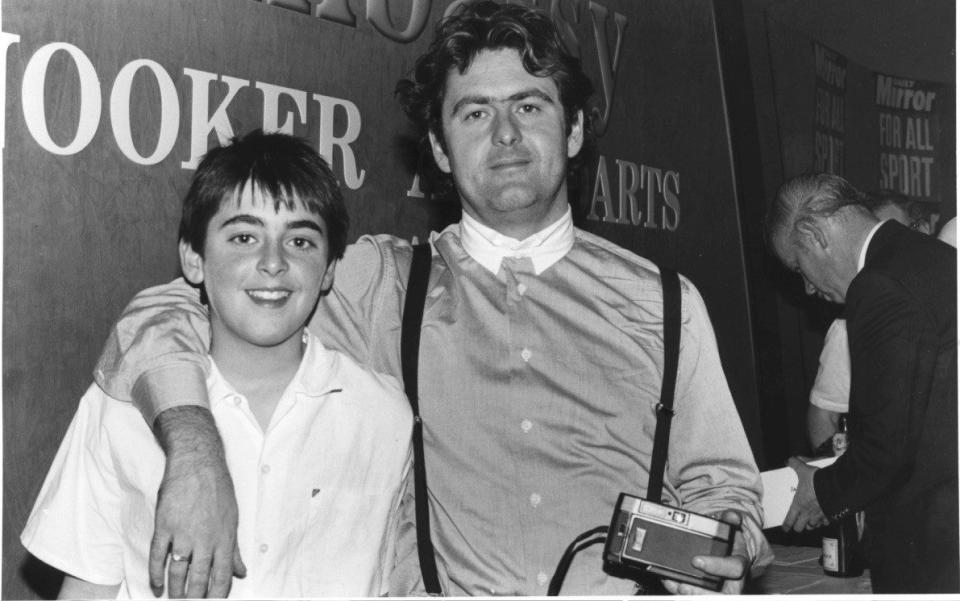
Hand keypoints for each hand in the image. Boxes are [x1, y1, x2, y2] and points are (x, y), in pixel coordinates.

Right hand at [149, 406, 245, 597]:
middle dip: (194, 598)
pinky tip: (156, 586)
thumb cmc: (219, 490)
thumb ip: (234, 550)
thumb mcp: (232, 520)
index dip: (216, 597)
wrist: (198, 464)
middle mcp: (205, 540)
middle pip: (198, 580)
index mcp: (224, 540)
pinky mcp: (164, 526)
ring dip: (175, 590)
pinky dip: (156, 574)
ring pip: (178, 572)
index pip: (222, 578)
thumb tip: (242, 572)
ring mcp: (183, 534)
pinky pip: (157, 556)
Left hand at [661, 510, 749, 594]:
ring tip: (673, 585)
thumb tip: (732, 515)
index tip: (696, 561)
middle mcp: (733, 581)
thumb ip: (729, 520)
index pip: (734, 568)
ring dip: (690, 594)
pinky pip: (695, 595)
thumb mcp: (731, 530)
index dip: (716, 566)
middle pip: (722, 594)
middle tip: (682, 586)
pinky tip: (669, 583)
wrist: (730, 552)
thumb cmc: (729, 542)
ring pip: (708, 597)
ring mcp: (720, 589)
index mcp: (740, 562)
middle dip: (700, 592)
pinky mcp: (707, 591)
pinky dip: (680, 591)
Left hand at [782, 456, 827, 531]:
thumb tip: (790, 460)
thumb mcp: (804, 470)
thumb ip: (795, 464)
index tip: (785, 528)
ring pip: (812, 527)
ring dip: (811, 524)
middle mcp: (808, 513)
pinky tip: (823, 518)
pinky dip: (823, 522)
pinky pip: (825, 523)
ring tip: (810, 520)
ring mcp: (819, 516)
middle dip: (798, 526)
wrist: (837, 485)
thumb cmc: (817, 480)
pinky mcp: (830, 516)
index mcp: (798, 504)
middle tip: (798, 523)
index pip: (789, 520)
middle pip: (800, 528)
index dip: (786, 526)